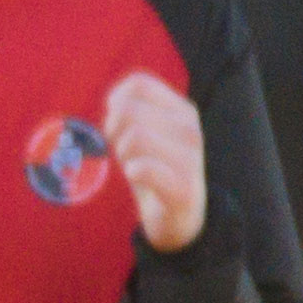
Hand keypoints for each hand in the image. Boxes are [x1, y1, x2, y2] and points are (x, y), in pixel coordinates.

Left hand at [98, 69, 207, 250]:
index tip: (117, 124)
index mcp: (182, 110)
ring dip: (122, 153)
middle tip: (121, 151)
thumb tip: (113, 103)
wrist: (180, 218)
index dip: (116, 102)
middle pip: (129, 110)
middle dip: (114, 131)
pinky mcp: (182, 188)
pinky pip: (143, 168)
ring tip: (131, 166)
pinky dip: (132, 172)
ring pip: (134, 136)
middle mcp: (190, 128)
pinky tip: (137, 178)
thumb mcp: (145, 134)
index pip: (139, 84)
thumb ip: (129, 112)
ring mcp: (190, 158)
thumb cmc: (156, 171)